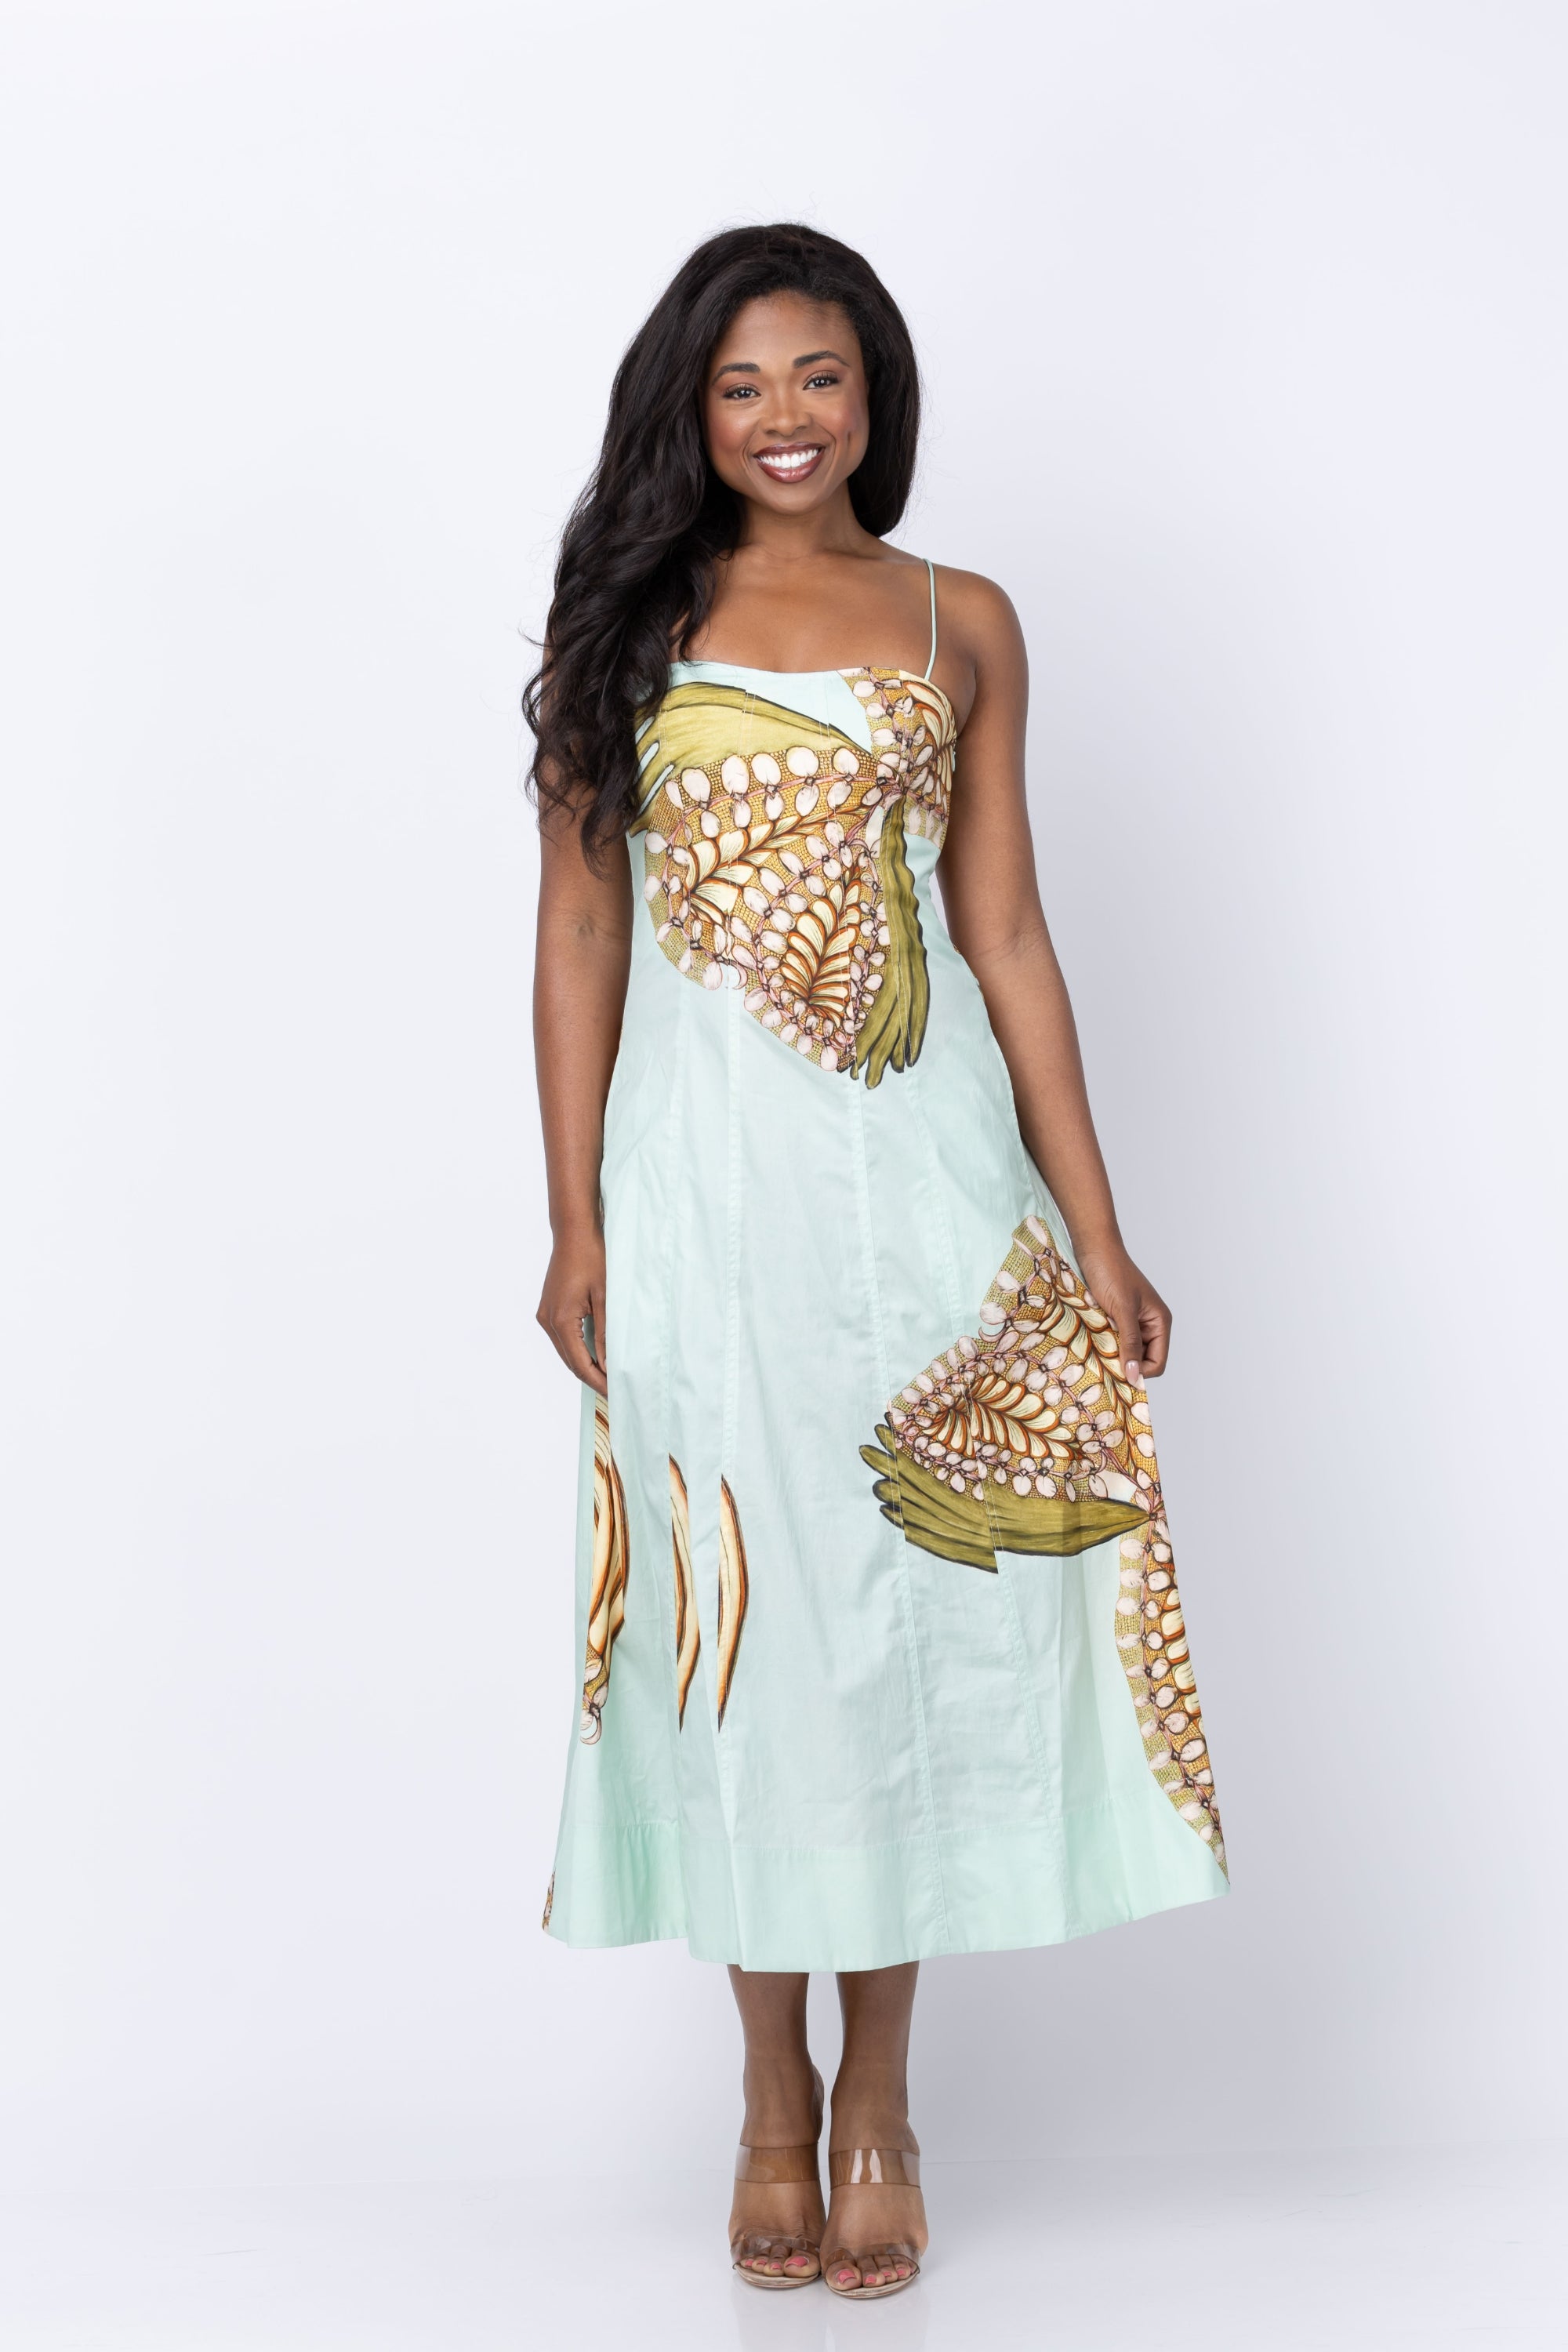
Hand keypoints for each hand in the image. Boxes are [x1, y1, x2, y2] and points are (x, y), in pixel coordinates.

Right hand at [537, 1224, 606, 1396]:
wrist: (574, 1233)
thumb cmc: (592, 1259)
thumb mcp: (606, 1298)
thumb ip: (606, 1334)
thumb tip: (608, 1364)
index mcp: (561, 1320)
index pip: (580, 1363)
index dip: (597, 1381)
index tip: (614, 1393)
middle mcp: (547, 1320)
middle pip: (570, 1361)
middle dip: (591, 1377)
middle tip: (613, 1389)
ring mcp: (545, 1315)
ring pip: (565, 1351)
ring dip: (584, 1364)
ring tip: (607, 1375)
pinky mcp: (547, 1309)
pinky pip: (562, 1338)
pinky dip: (577, 1349)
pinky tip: (595, 1354)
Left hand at [1073, 1241, 1170, 1384]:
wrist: (1094, 1248)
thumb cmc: (1112, 1273)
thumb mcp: (1123, 1310)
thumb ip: (1131, 1343)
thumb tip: (1135, 1376)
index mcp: (1159, 1322)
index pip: (1157, 1362)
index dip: (1140, 1372)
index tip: (1117, 1374)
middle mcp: (1149, 1325)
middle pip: (1142, 1360)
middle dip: (1125, 1364)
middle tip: (1103, 1364)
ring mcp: (1132, 1322)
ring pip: (1126, 1352)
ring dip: (1113, 1355)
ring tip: (1096, 1351)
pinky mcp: (1115, 1318)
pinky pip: (1114, 1341)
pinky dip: (1105, 1345)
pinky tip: (1092, 1342)